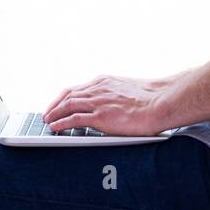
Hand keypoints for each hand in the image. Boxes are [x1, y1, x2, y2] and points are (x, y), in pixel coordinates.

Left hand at [42, 75, 171, 135]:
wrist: (162, 102)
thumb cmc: (153, 99)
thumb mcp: (129, 91)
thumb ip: (117, 96)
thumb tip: (115, 106)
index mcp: (105, 81)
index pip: (78, 88)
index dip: (65, 97)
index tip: (59, 102)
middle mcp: (98, 89)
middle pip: (68, 95)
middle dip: (55, 105)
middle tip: (47, 114)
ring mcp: (99, 102)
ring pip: (68, 105)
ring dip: (54, 114)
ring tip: (47, 122)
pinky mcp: (101, 116)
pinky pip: (74, 119)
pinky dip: (61, 123)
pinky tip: (55, 128)